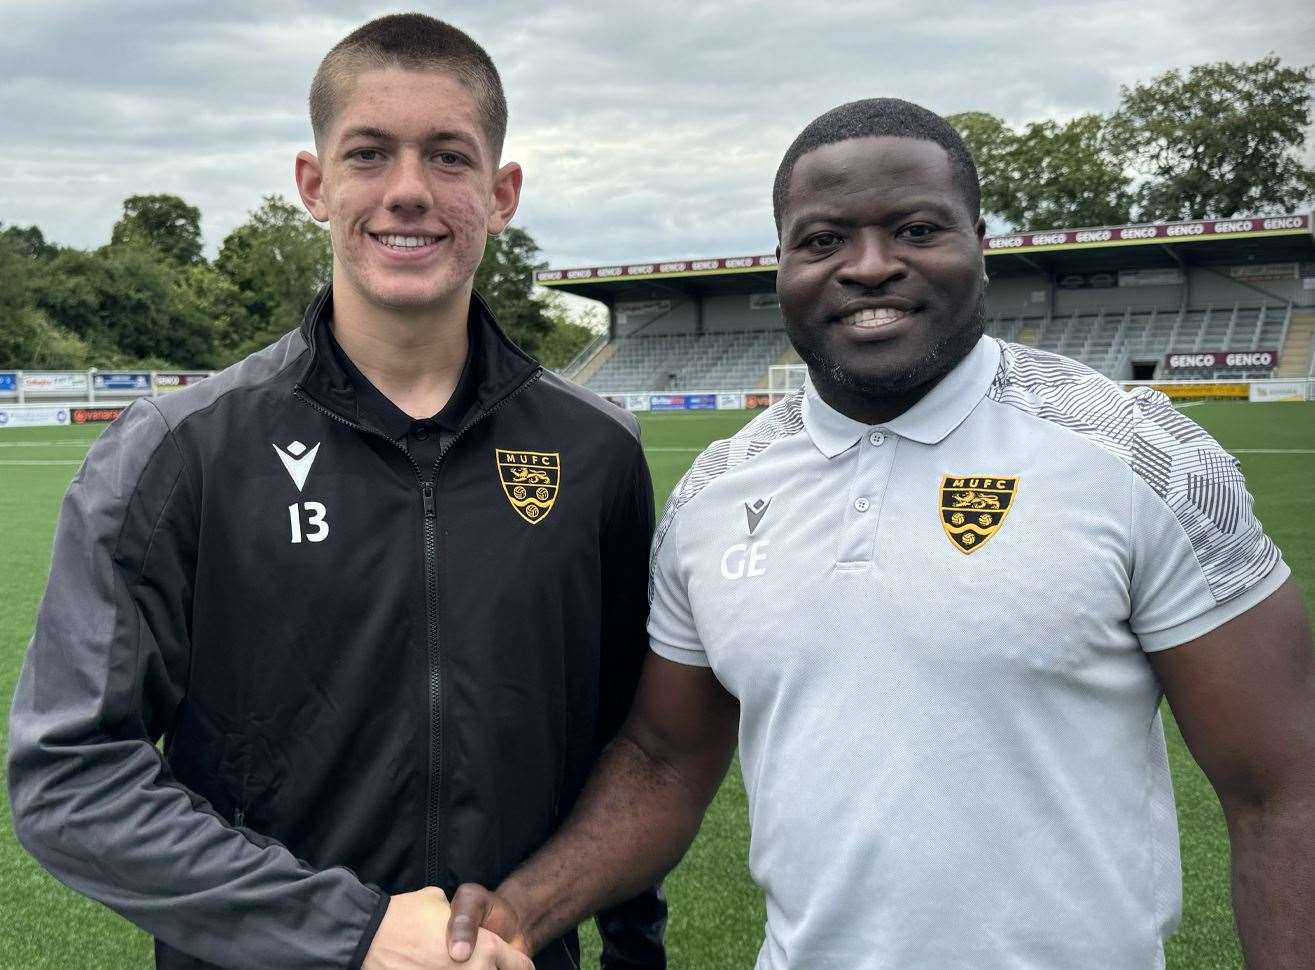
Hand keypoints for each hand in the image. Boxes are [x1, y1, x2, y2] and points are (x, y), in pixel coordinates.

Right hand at [365, 887, 532, 969]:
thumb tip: (454, 919)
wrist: (371, 937)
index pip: (520, 965)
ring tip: (455, 966)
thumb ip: (460, 916)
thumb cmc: (408, 915)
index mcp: (486, 949)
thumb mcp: (441, 902)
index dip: (517, 963)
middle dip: (490, 968)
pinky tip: (435, 968)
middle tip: (474, 961)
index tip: (514, 964)